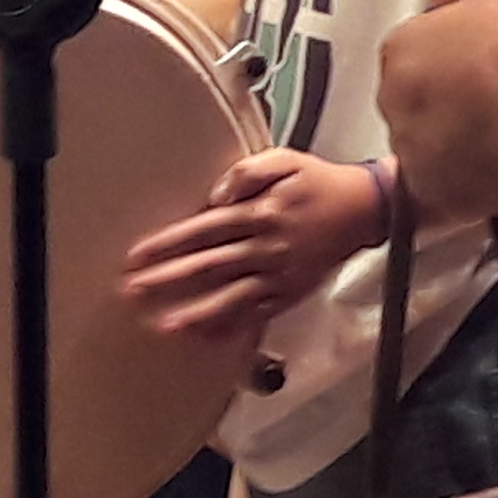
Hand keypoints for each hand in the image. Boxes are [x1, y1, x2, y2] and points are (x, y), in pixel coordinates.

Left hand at [119, 148, 384, 349]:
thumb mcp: (285, 159)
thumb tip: (216, 197)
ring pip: (230, 298)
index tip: (137, 256)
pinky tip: (205, 338)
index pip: (204, 230)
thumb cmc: (318, 181)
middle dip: (168, 279)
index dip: (168, 243)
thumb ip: (247, 172)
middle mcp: (265, 247)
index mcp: (260, 213)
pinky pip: (255, 315)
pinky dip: (229, 328)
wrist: (365, 210)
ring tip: (163, 326)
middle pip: (209, 266)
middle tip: (133, 291)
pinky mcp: (290, 293)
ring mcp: (278, 275)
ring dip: (195, 313)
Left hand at [376, 0, 497, 219]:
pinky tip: (489, 163)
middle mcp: (395, 97)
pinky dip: (458, 175)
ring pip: (422, 138)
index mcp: (402, 47)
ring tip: (491, 130)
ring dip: (447, 135)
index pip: (411, 46)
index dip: (444, 51)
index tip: (470, 55)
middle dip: (440, 94)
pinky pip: (437, 180)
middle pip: (410, 93)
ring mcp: (409, 144)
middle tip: (482, 91)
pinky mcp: (428, 186)